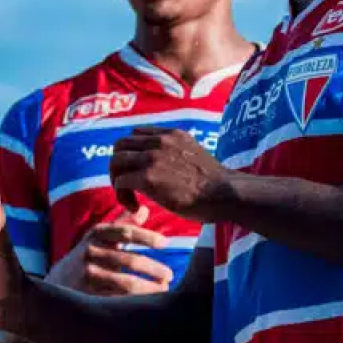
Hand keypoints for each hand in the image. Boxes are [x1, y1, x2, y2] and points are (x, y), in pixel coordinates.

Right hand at [47, 206, 174, 296]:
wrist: (56, 282)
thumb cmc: (87, 257)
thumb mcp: (100, 238)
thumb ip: (122, 225)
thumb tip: (144, 209)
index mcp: (96, 234)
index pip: (125, 232)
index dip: (147, 236)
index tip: (165, 243)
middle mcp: (90, 252)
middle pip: (130, 260)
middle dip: (154, 268)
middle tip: (169, 275)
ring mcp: (88, 274)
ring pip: (127, 282)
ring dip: (150, 287)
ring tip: (164, 290)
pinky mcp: (88, 294)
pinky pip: (119, 298)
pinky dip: (136, 300)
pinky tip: (148, 301)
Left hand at [110, 127, 230, 218]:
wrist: (226, 195)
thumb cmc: (214, 184)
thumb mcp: (192, 155)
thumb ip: (173, 154)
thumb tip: (157, 165)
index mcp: (172, 135)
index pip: (136, 134)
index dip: (131, 154)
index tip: (136, 172)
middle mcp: (160, 141)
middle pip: (120, 145)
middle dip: (118, 166)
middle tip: (127, 186)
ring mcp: (153, 158)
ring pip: (115, 162)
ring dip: (116, 181)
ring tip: (129, 198)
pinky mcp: (148, 177)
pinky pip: (120, 182)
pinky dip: (122, 197)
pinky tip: (136, 208)